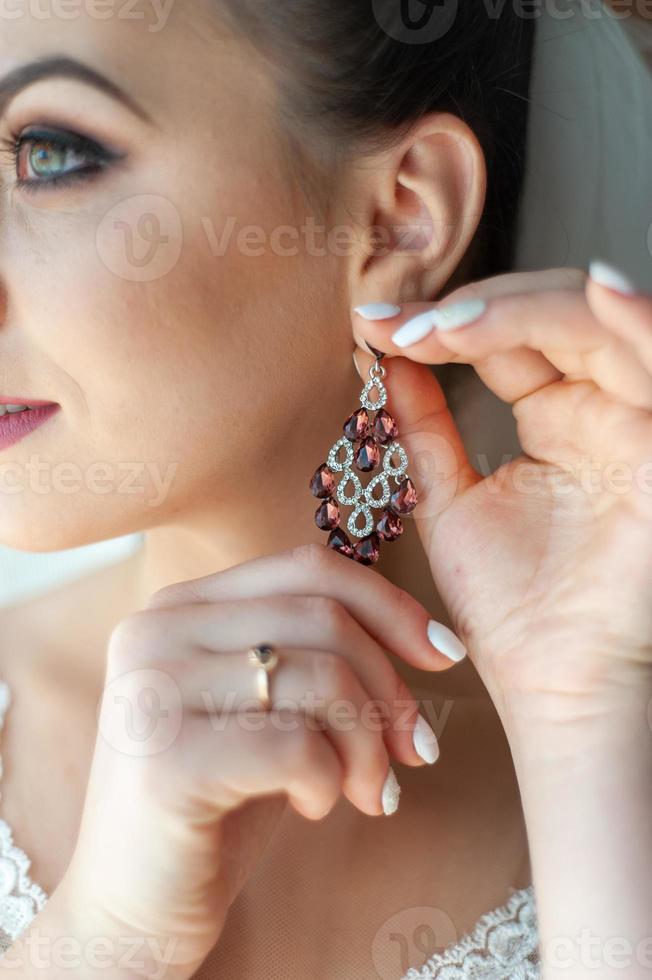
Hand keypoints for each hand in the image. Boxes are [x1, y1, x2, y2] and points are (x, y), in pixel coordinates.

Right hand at [57, 548, 448, 978]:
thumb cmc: (220, 798)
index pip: (307, 568)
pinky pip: (297, 746)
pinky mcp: (164, 759)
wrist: (135, 905)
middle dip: (390, 687)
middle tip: (415, 750)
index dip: (390, 605)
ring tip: (367, 790)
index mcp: (180, 605)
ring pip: (320, 677)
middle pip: (323, 618)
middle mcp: (155, 631)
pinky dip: (331, 780)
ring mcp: (152, 689)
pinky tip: (312, 806)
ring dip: (368, 745)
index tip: (444, 653)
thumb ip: (311, 649)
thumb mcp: (267, 705)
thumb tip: (427, 634)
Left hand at [353, 266, 651, 749]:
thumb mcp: (452, 501)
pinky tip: (601, 292)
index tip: (374, 323)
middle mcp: (604, 408)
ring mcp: (639, 425)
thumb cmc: (512, 607)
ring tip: (453, 323)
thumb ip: (425, 430)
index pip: (509, 336)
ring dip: (530, 310)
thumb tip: (384, 359)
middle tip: (404, 326)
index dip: (445, 322)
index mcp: (558, 415)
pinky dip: (640, 322)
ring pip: (602, 326)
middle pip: (554, 315)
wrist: (554, 688)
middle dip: (477, 310)